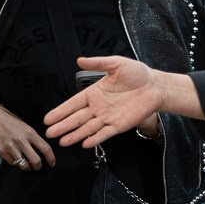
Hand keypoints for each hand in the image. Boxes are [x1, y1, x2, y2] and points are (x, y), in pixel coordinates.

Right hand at [0, 101, 54, 170]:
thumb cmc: (12, 123)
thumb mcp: (27, 127)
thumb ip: (35, 139)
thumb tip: (44, 152)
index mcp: (30, 133)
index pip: (45, 149)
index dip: (51, 158)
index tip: (52, 163)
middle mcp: (21, 140)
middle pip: (36, 160)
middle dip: (38, 166)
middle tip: (38, 165)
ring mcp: (11, 147)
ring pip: (24, 165)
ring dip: (27, 166)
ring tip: (26, 163)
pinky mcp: (2, 151)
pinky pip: (13, 163)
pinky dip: (16, 163)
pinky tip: (16, 157)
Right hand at [42, 55, 160, 147]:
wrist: (156, 86)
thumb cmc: (138, 74)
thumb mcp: (116, 63)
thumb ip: (98, 63)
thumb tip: (79, 60)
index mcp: (94, 93)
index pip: (73, 104)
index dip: (60, 111)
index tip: (48, 118)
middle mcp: (98, 107)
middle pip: (77, 118)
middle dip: (63, 126)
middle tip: (49, 133)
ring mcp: (108, 117)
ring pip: (87, 128)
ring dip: (75, 135)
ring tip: (62, 142)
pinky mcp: (119, 126)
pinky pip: (104, 134)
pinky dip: (95, 139)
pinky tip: (84, 143)